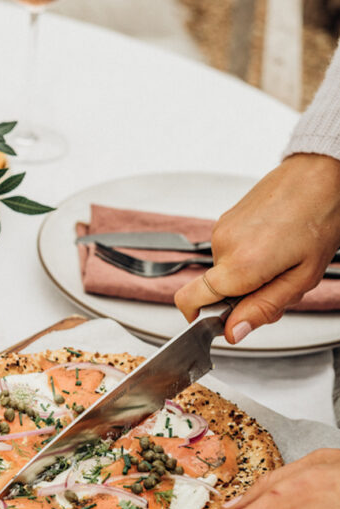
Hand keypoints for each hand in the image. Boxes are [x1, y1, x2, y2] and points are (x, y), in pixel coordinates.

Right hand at [175, 154, 339, 342]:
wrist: (319, 177)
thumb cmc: (319, 220)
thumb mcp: (301, 278)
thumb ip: (263, 308)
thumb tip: (234, 331)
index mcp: (239, 264)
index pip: (190, 300)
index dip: (201, 319)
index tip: (221, 323)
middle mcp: (223, 244)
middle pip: (215, 290)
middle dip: (242, 298)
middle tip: (278, 286)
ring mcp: (222, 229)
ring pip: (225, 270)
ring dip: (248, 276)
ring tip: (281, 260)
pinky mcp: (226, 219)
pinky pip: (230, 251)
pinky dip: (248, 257)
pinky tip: (274, 245)